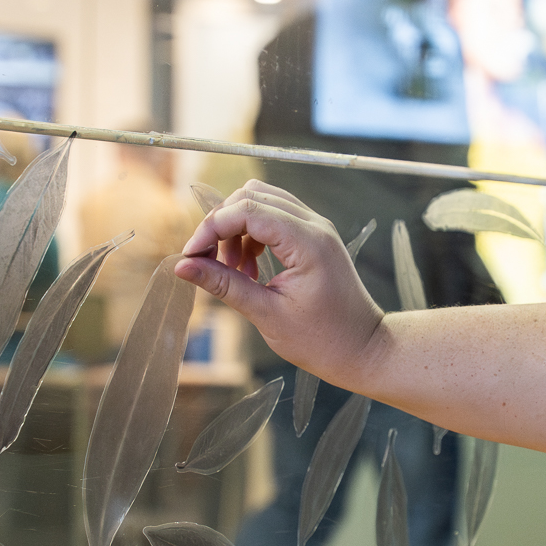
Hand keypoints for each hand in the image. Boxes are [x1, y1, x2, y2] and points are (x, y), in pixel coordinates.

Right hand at [174, 182, 386, 381]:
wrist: (363, 349)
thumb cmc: (322, 340)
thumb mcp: (266, 315)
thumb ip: (224, 284)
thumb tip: (182, 267)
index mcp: (308, 242)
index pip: (248, 211)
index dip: (212, 227)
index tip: (191, 255)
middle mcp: (315, 225)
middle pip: (253, 196)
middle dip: (222, 224)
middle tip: (209, 262)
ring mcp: (317, 228)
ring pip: (263, 202)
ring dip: (237, 229)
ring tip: (232, 271)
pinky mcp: (314, 237)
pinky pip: (275, 218)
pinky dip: (252, 235)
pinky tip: (247, 269)